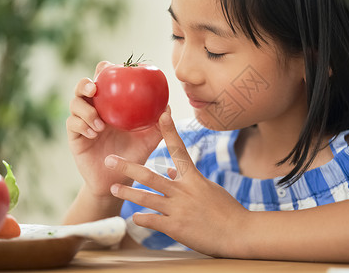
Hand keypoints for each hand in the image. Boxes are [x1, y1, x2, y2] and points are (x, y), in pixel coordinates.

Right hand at [66, 61, 162, 197]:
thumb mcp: (149, 140)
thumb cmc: (135, 155)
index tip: (109, 67)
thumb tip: (168, 107)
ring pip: (74, 105)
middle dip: (85, 84)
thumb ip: (159, 124)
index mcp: (111, 105)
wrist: (118, 181)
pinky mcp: (75, 137)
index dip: (103, 70)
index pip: (105, 82)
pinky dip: (81, 125)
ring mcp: (83, 123)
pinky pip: (72, 124)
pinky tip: (93, 133)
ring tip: (99, 125)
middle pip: (82, 88)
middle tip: (94, 89)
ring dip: (85, 111)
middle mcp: (95, 110)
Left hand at [106, 110, 248, 256]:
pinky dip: (141, 218)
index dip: (169, 131)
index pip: (179, 149)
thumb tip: (170, 171)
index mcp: (194, 178)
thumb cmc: (227, 210)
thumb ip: (188, 179)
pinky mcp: (175, 227)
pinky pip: (151, 221)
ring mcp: (178, 209)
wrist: (238, 233)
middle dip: (127, 167)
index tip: (162, 114)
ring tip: (113, 188)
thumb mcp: (208, 189)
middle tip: (109, 160)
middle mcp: (183, 191)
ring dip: (128, 193)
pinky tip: (135, 217)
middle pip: (150, 175)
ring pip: (146, 198)